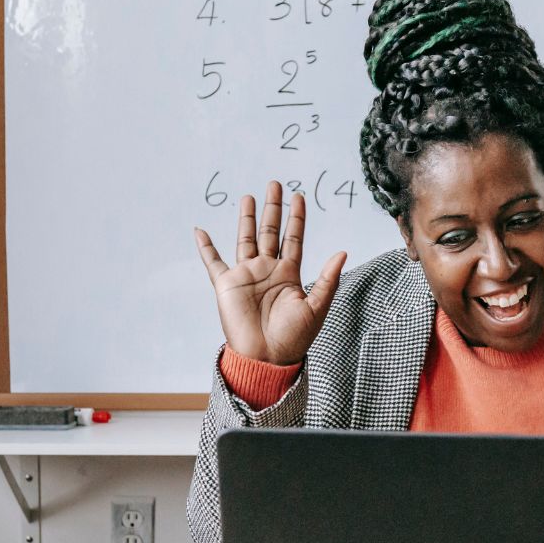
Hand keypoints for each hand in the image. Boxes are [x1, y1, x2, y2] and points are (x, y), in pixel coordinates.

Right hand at [194, 182, 347, 365]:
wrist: (266, 358)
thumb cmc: (293, 339)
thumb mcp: (316, 307)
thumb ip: (328, 279)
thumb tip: (342, 252)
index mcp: (289, 274)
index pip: (294, 238)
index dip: (296, 217)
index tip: (298, 196)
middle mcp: (267, 270)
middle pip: (270, 231)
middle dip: (273, 208)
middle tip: (275, 184)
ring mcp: (246, 275)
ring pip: (246, 239)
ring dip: (246, 218)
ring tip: (249, 196)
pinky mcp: (227, 285)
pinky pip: (213, 262)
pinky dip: (205, 247)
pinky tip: (200, 231)